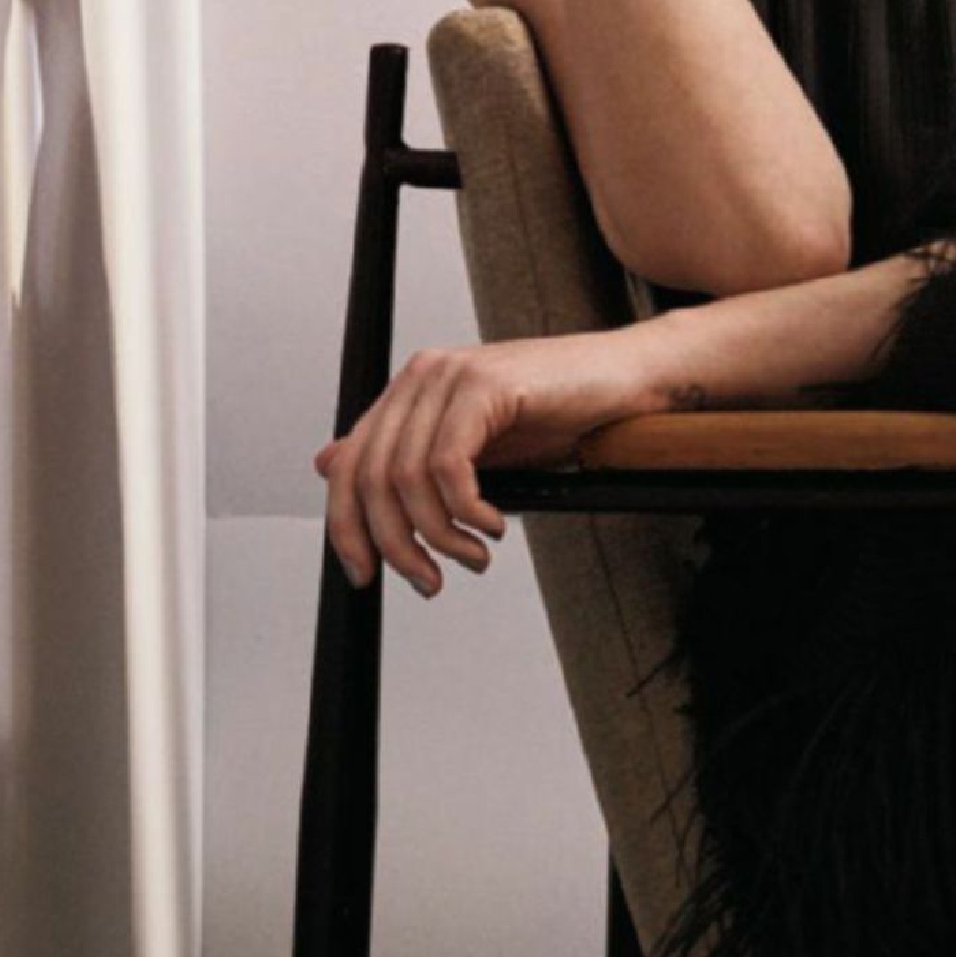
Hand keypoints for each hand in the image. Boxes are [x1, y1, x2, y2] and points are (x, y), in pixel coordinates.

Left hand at [312, 332, 655, 595]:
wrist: (624, 378)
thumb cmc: (559, 414)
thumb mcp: (477, 451)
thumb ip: (413, 462)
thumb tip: (331, 469)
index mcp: (411, 392)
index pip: (349, 466)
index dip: (347, 528)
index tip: (366, 574)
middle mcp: (422, 378)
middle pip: (370, 476)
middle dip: (395, 544)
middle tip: (427, 580)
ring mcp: (450, 376)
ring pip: (407, 476)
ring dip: (439, 535)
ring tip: (473, 557)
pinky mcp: (484, 385)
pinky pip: (449, 464)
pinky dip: (467, 510)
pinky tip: (493, 525)